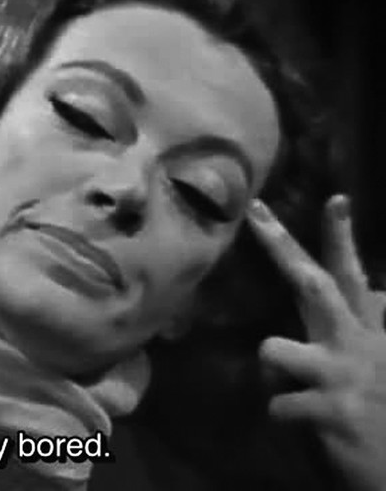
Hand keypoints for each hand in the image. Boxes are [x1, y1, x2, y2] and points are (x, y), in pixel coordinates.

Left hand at [247, 195, 385, 490]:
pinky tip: (310, 430)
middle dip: (279, 245)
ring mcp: (343, 375)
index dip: (342, 238)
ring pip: (272, 349)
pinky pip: (277, 405)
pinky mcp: (332, 410)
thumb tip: (382, 295)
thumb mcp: (379, 364)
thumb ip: (369, 329)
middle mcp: (356, 344)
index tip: (335, 199)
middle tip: (256, 213)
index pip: (353, 277)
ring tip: (299, 391)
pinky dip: (283, 417)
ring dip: (272, 370)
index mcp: (367, 334)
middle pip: (311, 284)